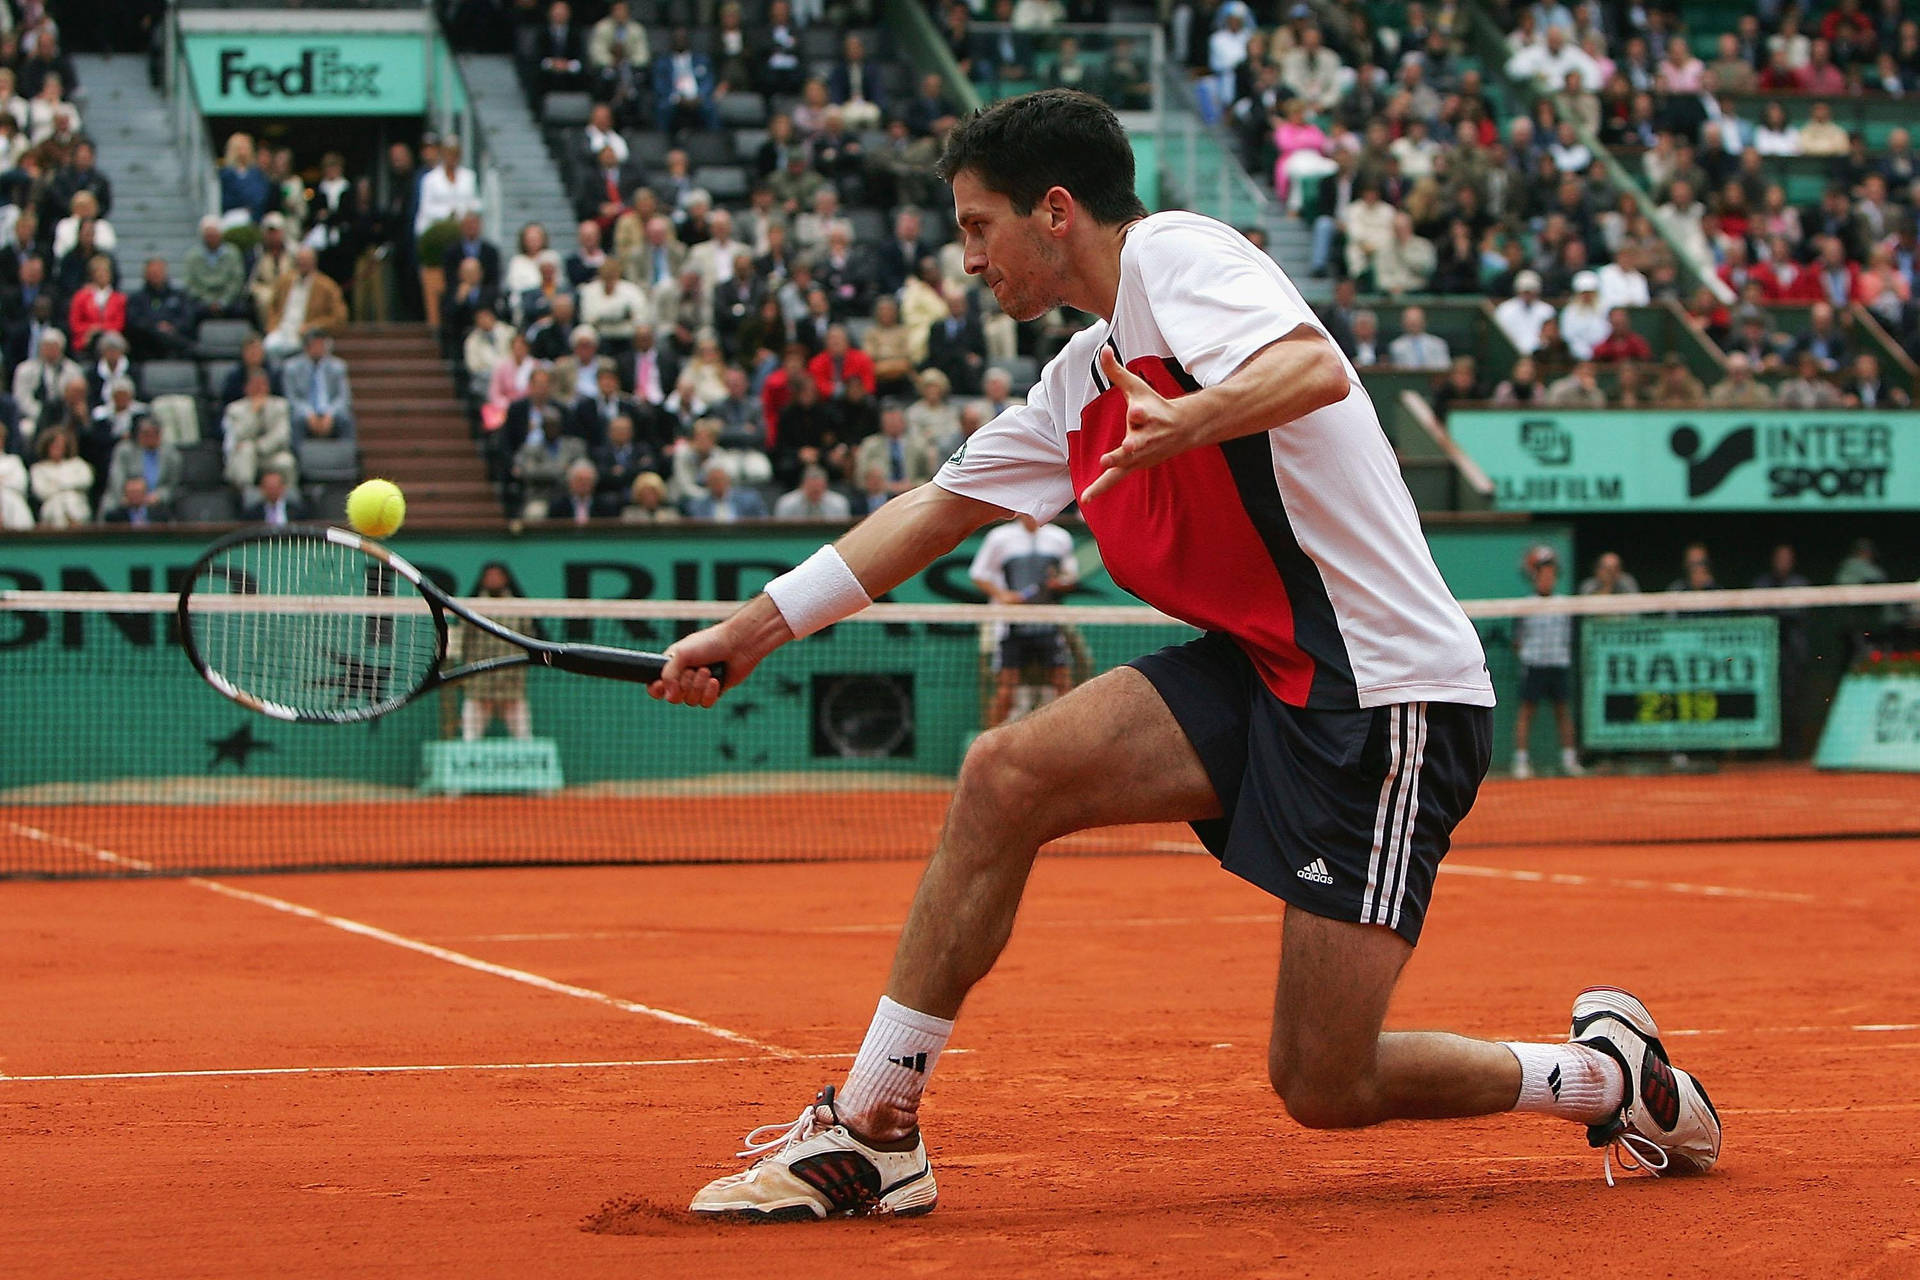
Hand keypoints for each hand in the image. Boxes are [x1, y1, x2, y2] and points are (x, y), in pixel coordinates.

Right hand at [649, 620, 751, 708]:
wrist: (738, 645)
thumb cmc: (709, 643)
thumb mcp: (682, 653)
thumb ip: (668, 673)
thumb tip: (667, 695)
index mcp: (673, 665)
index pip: (656, 685)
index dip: (656, 689)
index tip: (660, 685)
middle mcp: (684, 677)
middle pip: (674, 698)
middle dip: (685, 685)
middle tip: (695, 669)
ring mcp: (699, 686)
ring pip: (690, 701)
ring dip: (698, 686)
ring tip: (708, 671)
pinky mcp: (714, 693)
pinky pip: (705, 703)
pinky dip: (710, 693)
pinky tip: (716, 681)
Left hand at [1080, 347, 1187, 503]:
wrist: (1184, 429)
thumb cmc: (1155, 406)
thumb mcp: (1137, 388)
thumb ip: (1117, 372)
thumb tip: (1104, 350)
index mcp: (1148, 415)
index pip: (1143, 413)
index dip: (1140, 412)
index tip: (1136, 411)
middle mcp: (1147, 436)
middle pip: (1139, 440)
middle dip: (1133, 443)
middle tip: (1127, 445)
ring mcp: (1142, 453)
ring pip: (1128, 460)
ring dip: (1117, 462)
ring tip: (1105, 463)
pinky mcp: (1135, 464)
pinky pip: (1115, 477)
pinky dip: (1100, 487)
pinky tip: (1084, 498)